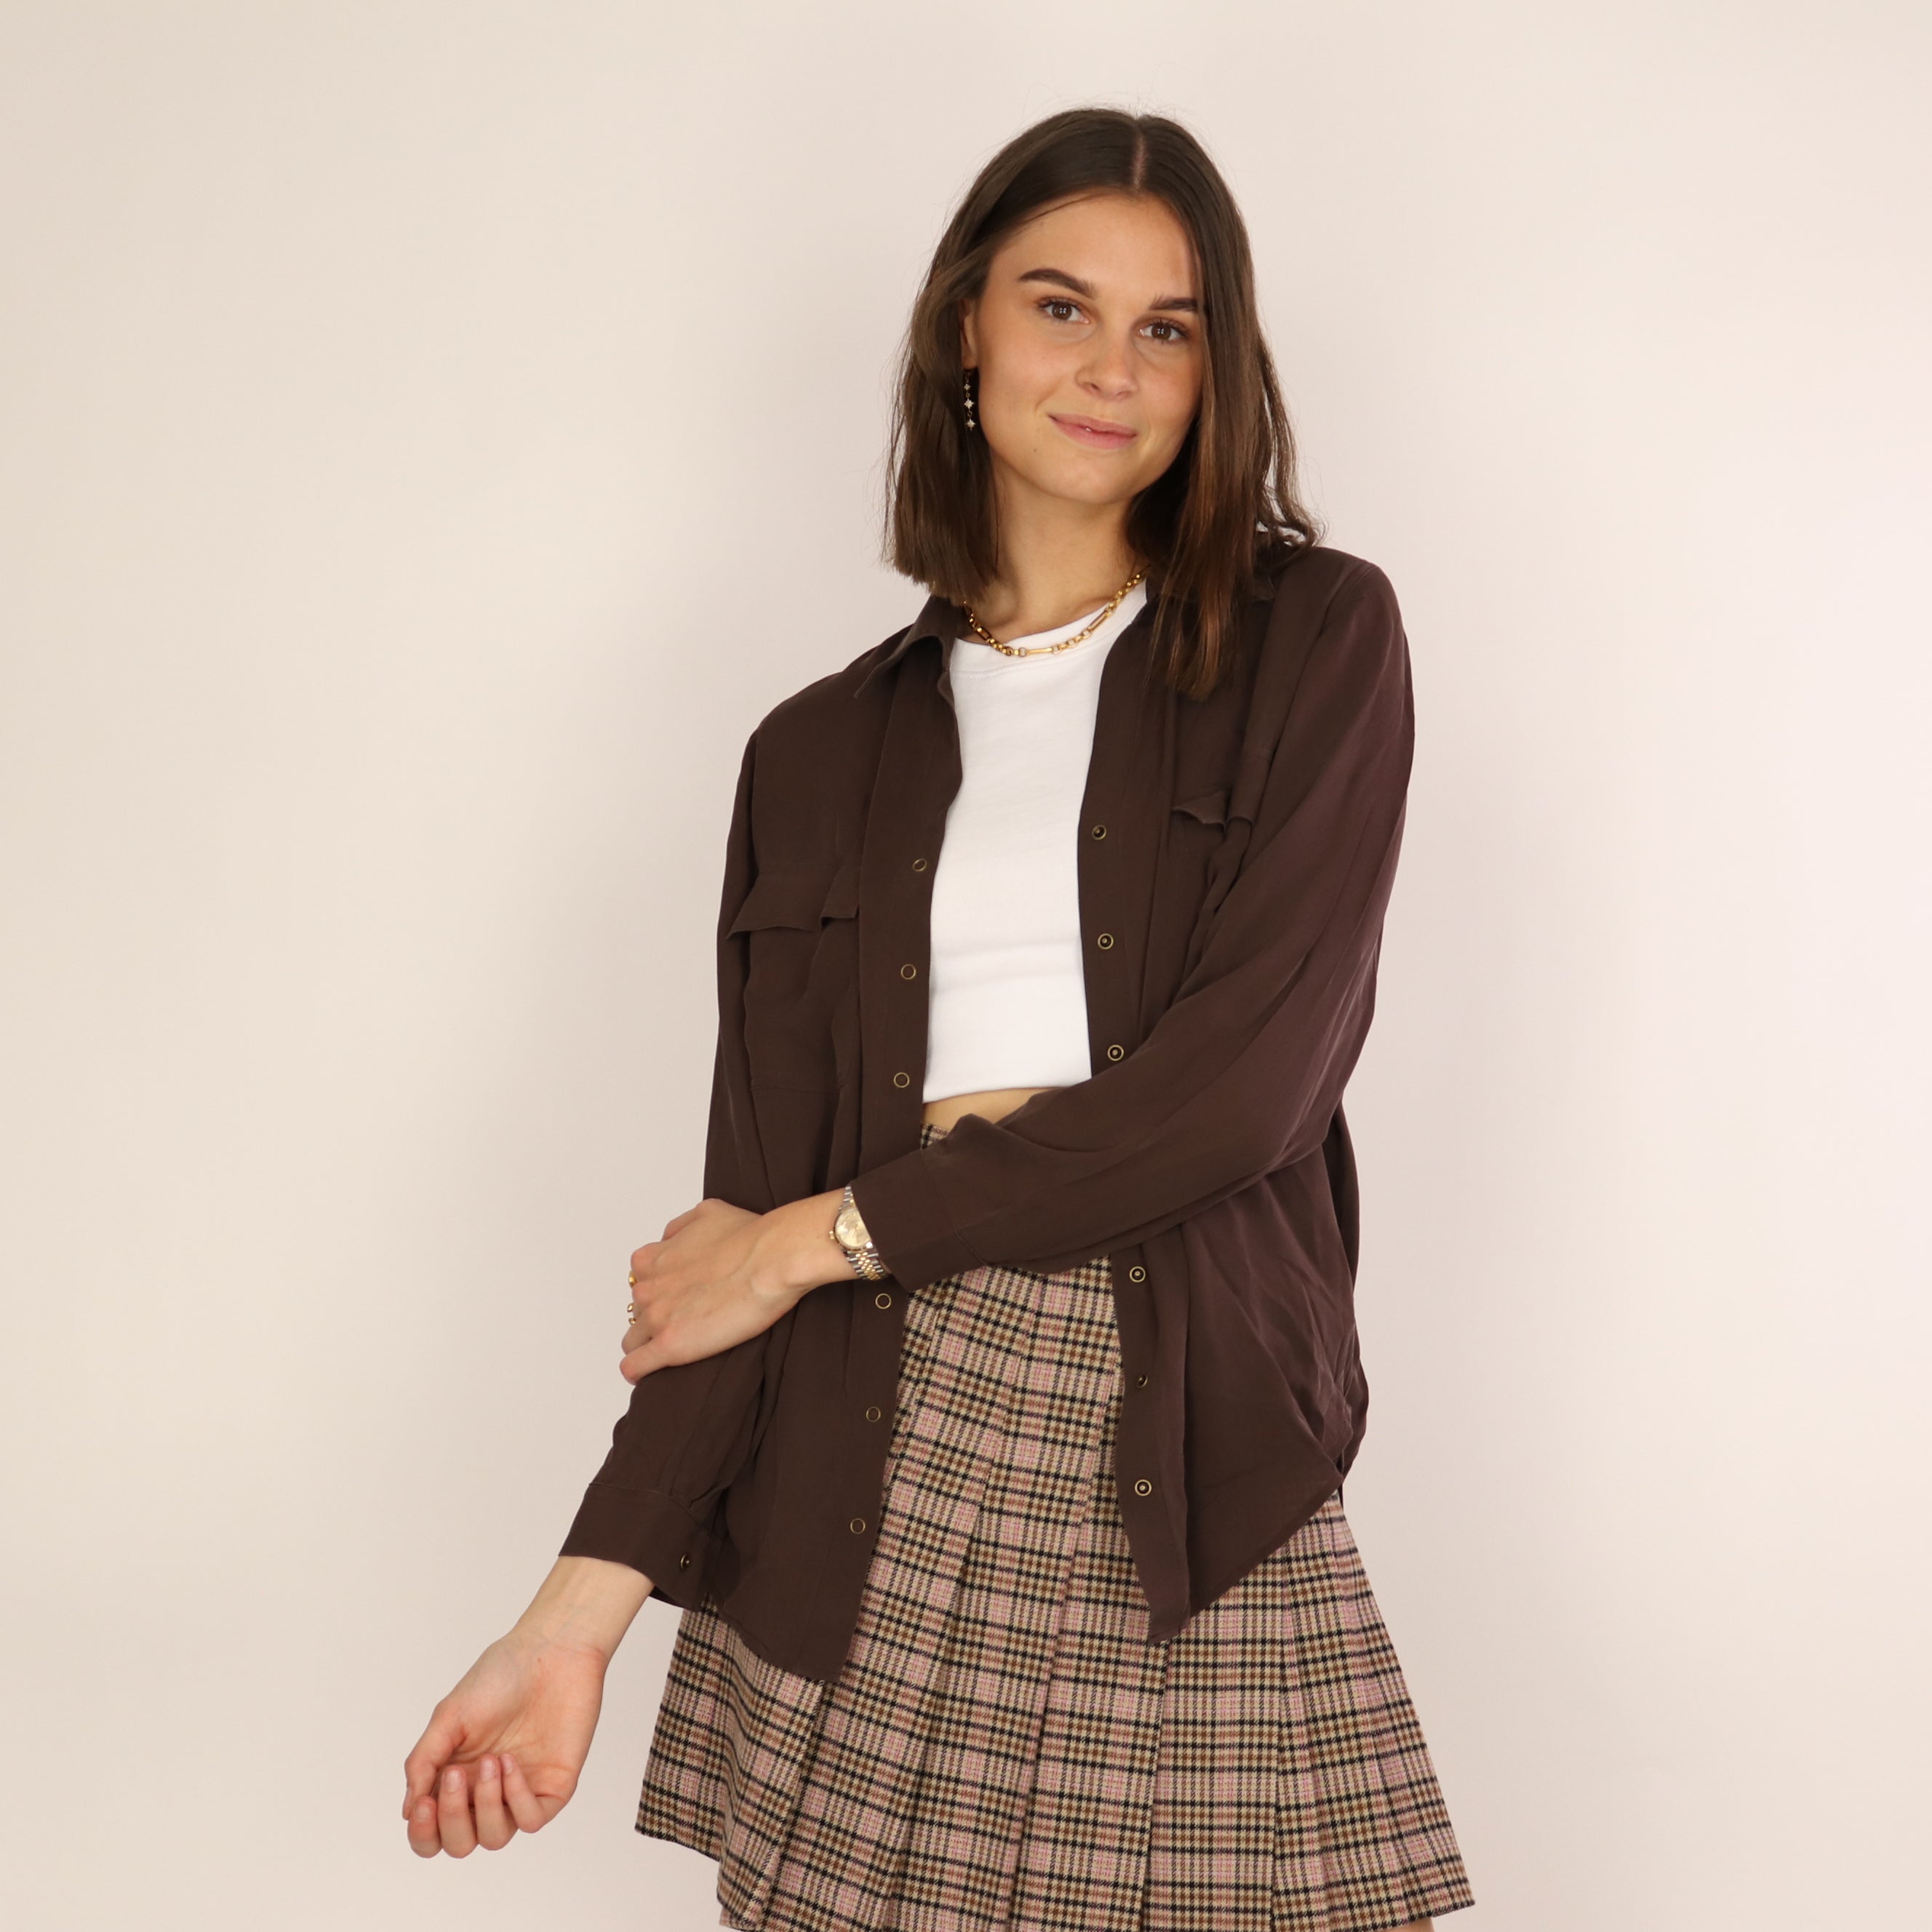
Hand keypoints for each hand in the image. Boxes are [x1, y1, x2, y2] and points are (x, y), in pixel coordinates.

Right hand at [401, 1631, 605, 1856]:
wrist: (551, 1651)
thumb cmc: (499, 1676)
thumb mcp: (449, 1715)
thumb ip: (424, 1761)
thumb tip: (408, 1810)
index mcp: (455, 1777)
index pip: (431, 1833)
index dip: (422, 1832)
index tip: (423, 1804)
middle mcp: (486, 1792)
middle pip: (459, 1844)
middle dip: (452, 1819)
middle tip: (458, 1775)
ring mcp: (520, 1792)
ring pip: (494, 1838)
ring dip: (486, 1805)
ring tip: (493, 1759)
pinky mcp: (553, 1788)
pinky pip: (530, 1820)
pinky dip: (516, 1799)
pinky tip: (512, 1764)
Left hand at [620, 1190, 849, 1382]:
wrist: (772, 1258)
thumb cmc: (750, 1236)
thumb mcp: (707, 1212)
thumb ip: (680, 1227)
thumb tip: (669, 1239)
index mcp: (652, 1259)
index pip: (639, 1281)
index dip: (660, 1290)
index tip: (678, 1297)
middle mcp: (647, 1287)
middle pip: (637, 1311)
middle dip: (658, 1316)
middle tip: (689, 1319)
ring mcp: (656, 1317)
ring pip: (632, 1340)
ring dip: (648, 1344)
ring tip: (675, 1347)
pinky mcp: (669, 1345)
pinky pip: (635, 1366)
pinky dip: (639, 1370)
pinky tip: (650, 1372)